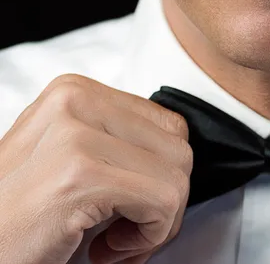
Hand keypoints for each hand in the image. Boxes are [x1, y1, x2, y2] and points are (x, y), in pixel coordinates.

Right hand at [0, 74, 192, 263]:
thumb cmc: (21, 213)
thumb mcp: (70, 156)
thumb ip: (118, 142)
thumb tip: (178, 158)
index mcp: (76, 92)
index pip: (169, 125)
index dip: (165, 172)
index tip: (138, 202)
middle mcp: (76, 102)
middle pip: (178, 148)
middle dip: (168, 198)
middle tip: (132, 226)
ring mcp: (77, 137)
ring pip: (177, 176)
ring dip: (158, 221)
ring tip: (117, 237)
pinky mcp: (81, 175)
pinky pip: (163, 201)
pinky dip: (149, 236)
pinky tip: (107, 248)